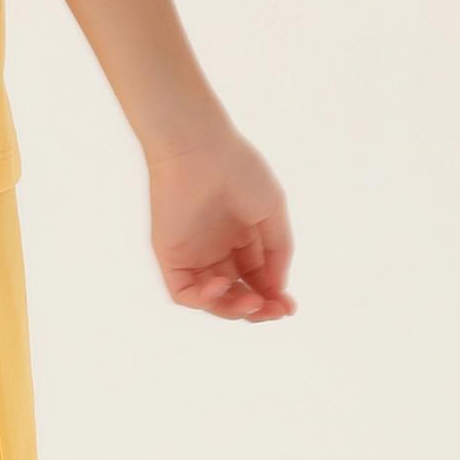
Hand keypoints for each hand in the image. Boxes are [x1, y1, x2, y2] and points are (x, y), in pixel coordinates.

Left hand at [145, 126, 296, 320]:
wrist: (200, 149)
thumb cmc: (239, 170)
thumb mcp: (271, 212)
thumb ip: (278, 251)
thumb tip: (278, 289)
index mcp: (241, 238)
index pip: (257, 280)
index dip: (273, 298)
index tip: (290, 307)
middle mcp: (217, 250)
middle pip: (236, 295)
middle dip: (257, 310)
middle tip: (274, 311)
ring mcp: (192, 255)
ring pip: (212, 300)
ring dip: (234, 310)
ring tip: (253, 303)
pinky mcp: (170, 256)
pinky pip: (183, 293)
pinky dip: (204, 299)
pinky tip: (222, 286)